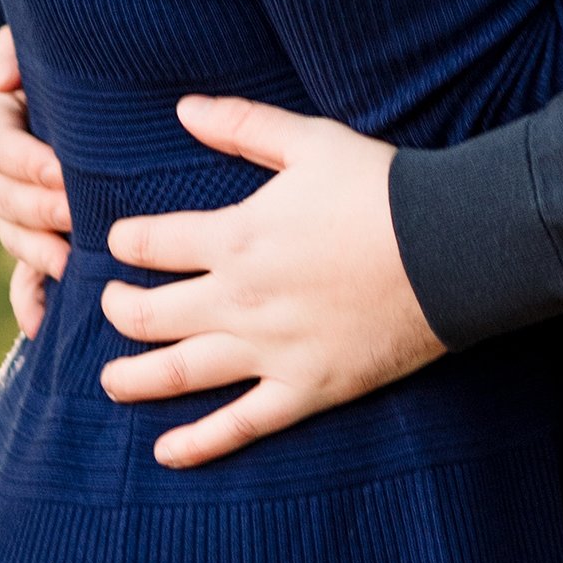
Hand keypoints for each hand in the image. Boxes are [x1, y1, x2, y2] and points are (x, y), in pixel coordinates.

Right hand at [0, 27, 72, 337]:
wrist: (92, 105)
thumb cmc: (70, 69)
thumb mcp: (45, 47)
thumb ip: (16, 50)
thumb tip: (1, 79)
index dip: (25, 160)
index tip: (60, 169)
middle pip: (0, 197)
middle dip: (35, 207)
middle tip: (73, 213)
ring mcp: (9, 213)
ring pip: (10, 236)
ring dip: (34, 250)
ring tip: (66, 260)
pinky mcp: (32, 242)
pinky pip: (22, 278)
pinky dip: (29, 301)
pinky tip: (42, 325)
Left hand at [100, 97, 439, 468]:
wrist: (452, 249)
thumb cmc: (382, 189)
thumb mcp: (311, 141)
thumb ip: (243, 126)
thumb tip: (183, 108)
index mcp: (237, 236)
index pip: (151, 244)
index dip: (125, 242)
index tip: (120, 242)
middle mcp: (240, 299)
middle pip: (150, 314)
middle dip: (119, 310)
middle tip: (110, 306)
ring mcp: (270, 350)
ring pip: (180, 372)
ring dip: (134, 378)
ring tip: (111, 380)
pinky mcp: (306, 388)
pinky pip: (240, 424)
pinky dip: (198, 444)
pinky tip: (166, 453)